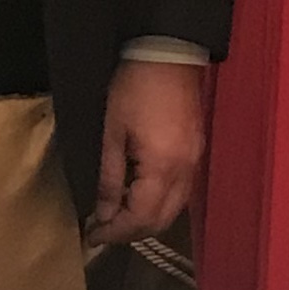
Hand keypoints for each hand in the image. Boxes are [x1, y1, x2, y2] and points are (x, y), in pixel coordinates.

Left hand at [89, 56, 208, 251]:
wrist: (169, 53)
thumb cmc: (134, 88)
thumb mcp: (112, 133)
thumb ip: (110, 178)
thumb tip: (103, 214)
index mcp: (163, 168)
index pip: (141, 218)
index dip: (115, 232)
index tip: (92, 236)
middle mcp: (186, 172)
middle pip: (161, 221)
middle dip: (131, 232)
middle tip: (102, 230)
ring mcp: (195, 163)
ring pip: (173, 210)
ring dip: (146, 220)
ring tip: (117, 216)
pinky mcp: (196, 153)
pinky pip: (180, 193)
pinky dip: (159, 204)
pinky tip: (138, 197)